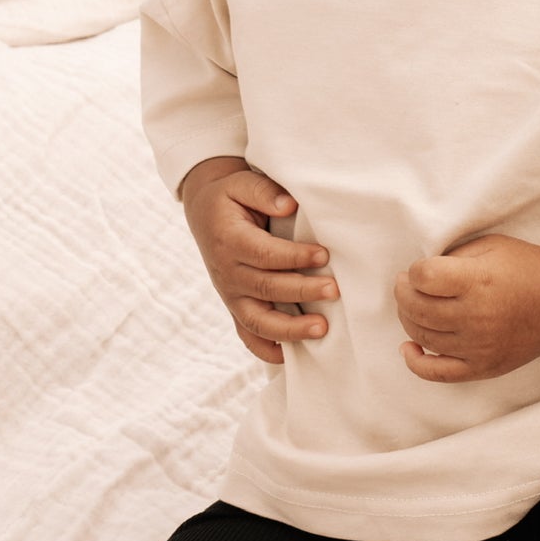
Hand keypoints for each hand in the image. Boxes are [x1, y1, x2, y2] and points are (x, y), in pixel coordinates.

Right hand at [181, 156, 337, 365]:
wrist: (205, 211)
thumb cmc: (231, 196)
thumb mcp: (242, 183)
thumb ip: (264, 192)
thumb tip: (289, 205)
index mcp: (229, 240)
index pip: (263, 254)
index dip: (293, 256)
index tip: (323, 254)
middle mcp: (227, 272)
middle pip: (265, 288)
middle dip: (302, 291)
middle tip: (334, 290)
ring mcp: (230, 294)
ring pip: (257, 319)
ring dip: (289, 329)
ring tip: (322, 329)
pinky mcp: (235, 306)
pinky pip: (247, 334)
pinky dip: (265, 349)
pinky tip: (289, 357)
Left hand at [395, 233, 539, 382]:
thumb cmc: (525, 268)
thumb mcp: (491, 246)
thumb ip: (454, 256)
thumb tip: (417, 274)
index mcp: (479, 281)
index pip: (423, 277)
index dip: (414, 271)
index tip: (420, 270)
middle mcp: (477, 316)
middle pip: (417, 308)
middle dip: (403, 293)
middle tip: (407, 286)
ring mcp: (479, 346)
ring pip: (422, 336)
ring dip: (408, 319)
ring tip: (414, 307)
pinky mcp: (483, 367)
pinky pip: (437, 373)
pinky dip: (415, 362)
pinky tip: (409, 348)